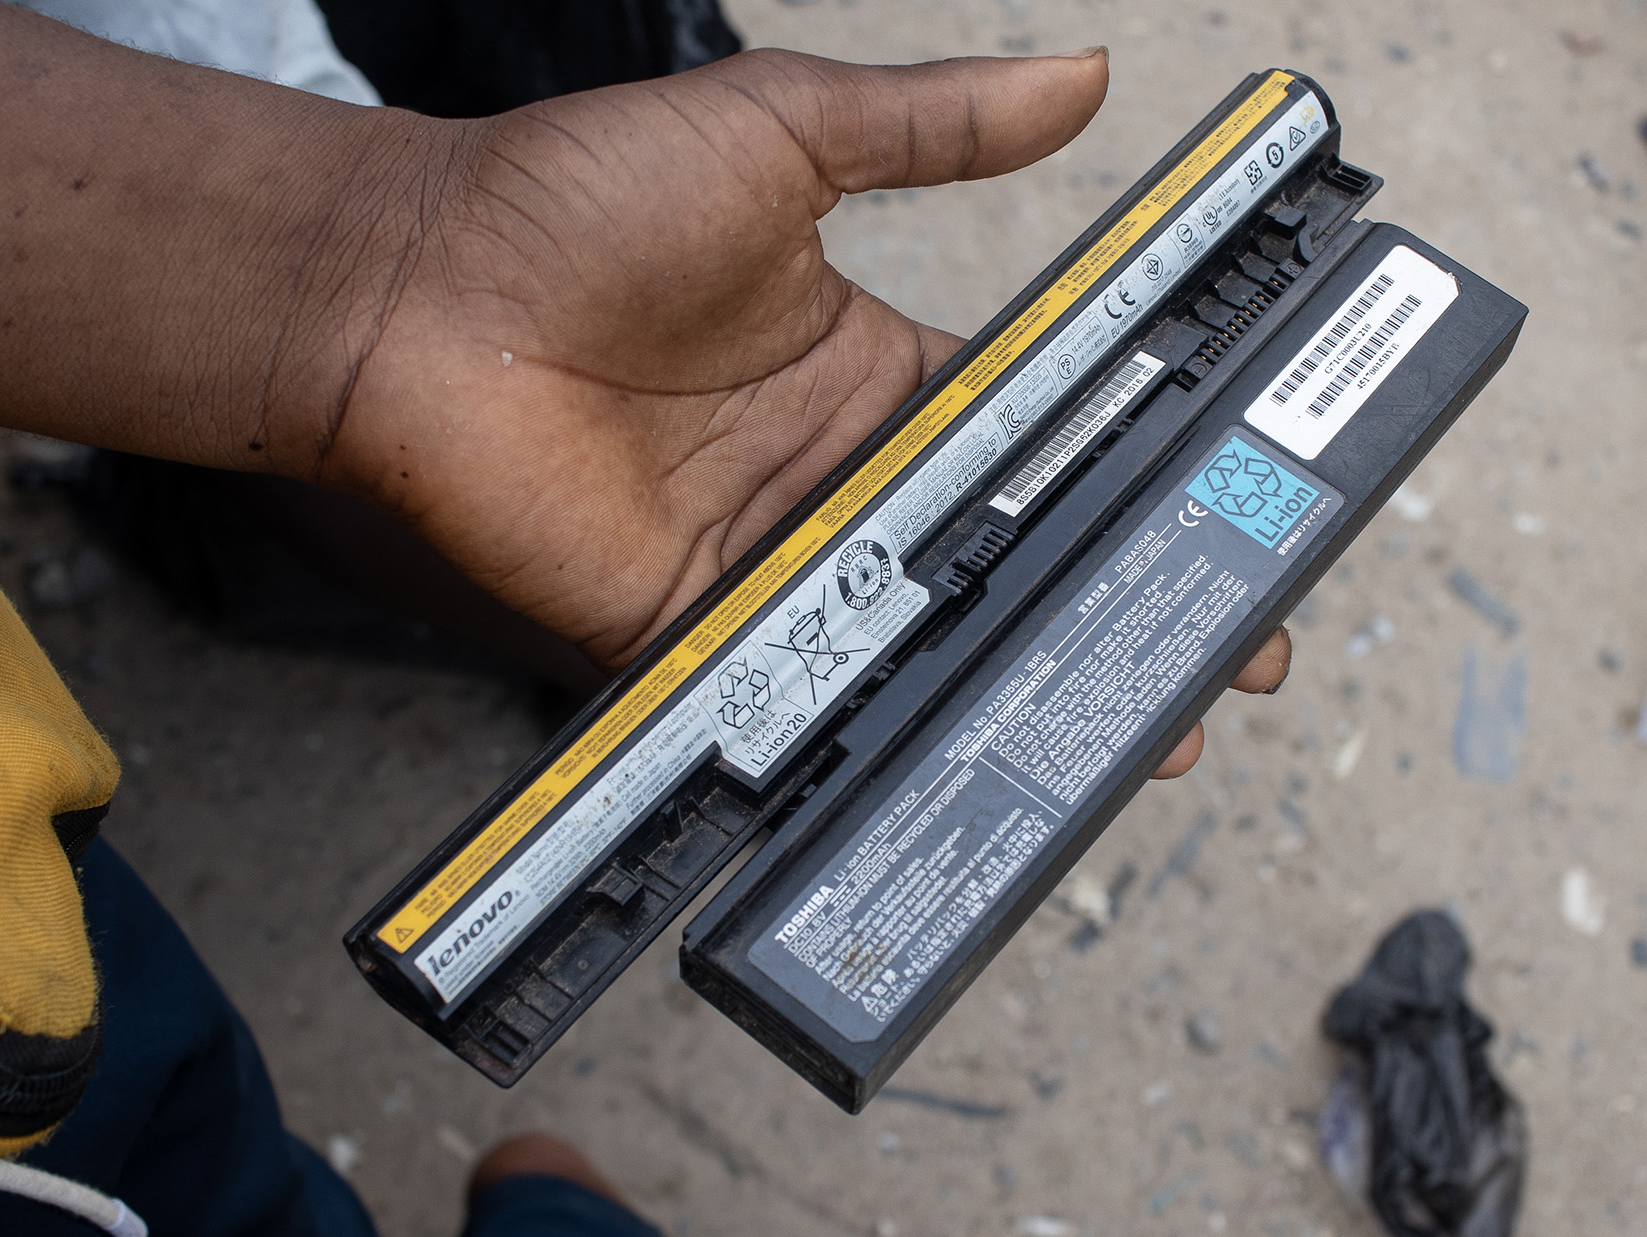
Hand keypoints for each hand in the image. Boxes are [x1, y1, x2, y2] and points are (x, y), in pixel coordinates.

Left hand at [0, 14, 1292, 777]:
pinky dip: (891, 719)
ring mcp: (776, 559)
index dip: (1131, 471)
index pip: (1035, 434)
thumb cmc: (578, 199)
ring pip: (927, 637)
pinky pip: (811, 686)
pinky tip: (984, 750)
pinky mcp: (703, 629)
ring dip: (1028, 679)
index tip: (1227, 497)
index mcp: (875, 369)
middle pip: (1003, 556)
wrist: (419, 290)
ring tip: (1143, 726)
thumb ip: (937, 124)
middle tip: (1227, 645)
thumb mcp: (784, 132)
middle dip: (1112, 600)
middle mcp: (840, 475)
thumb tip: (1086, 76)